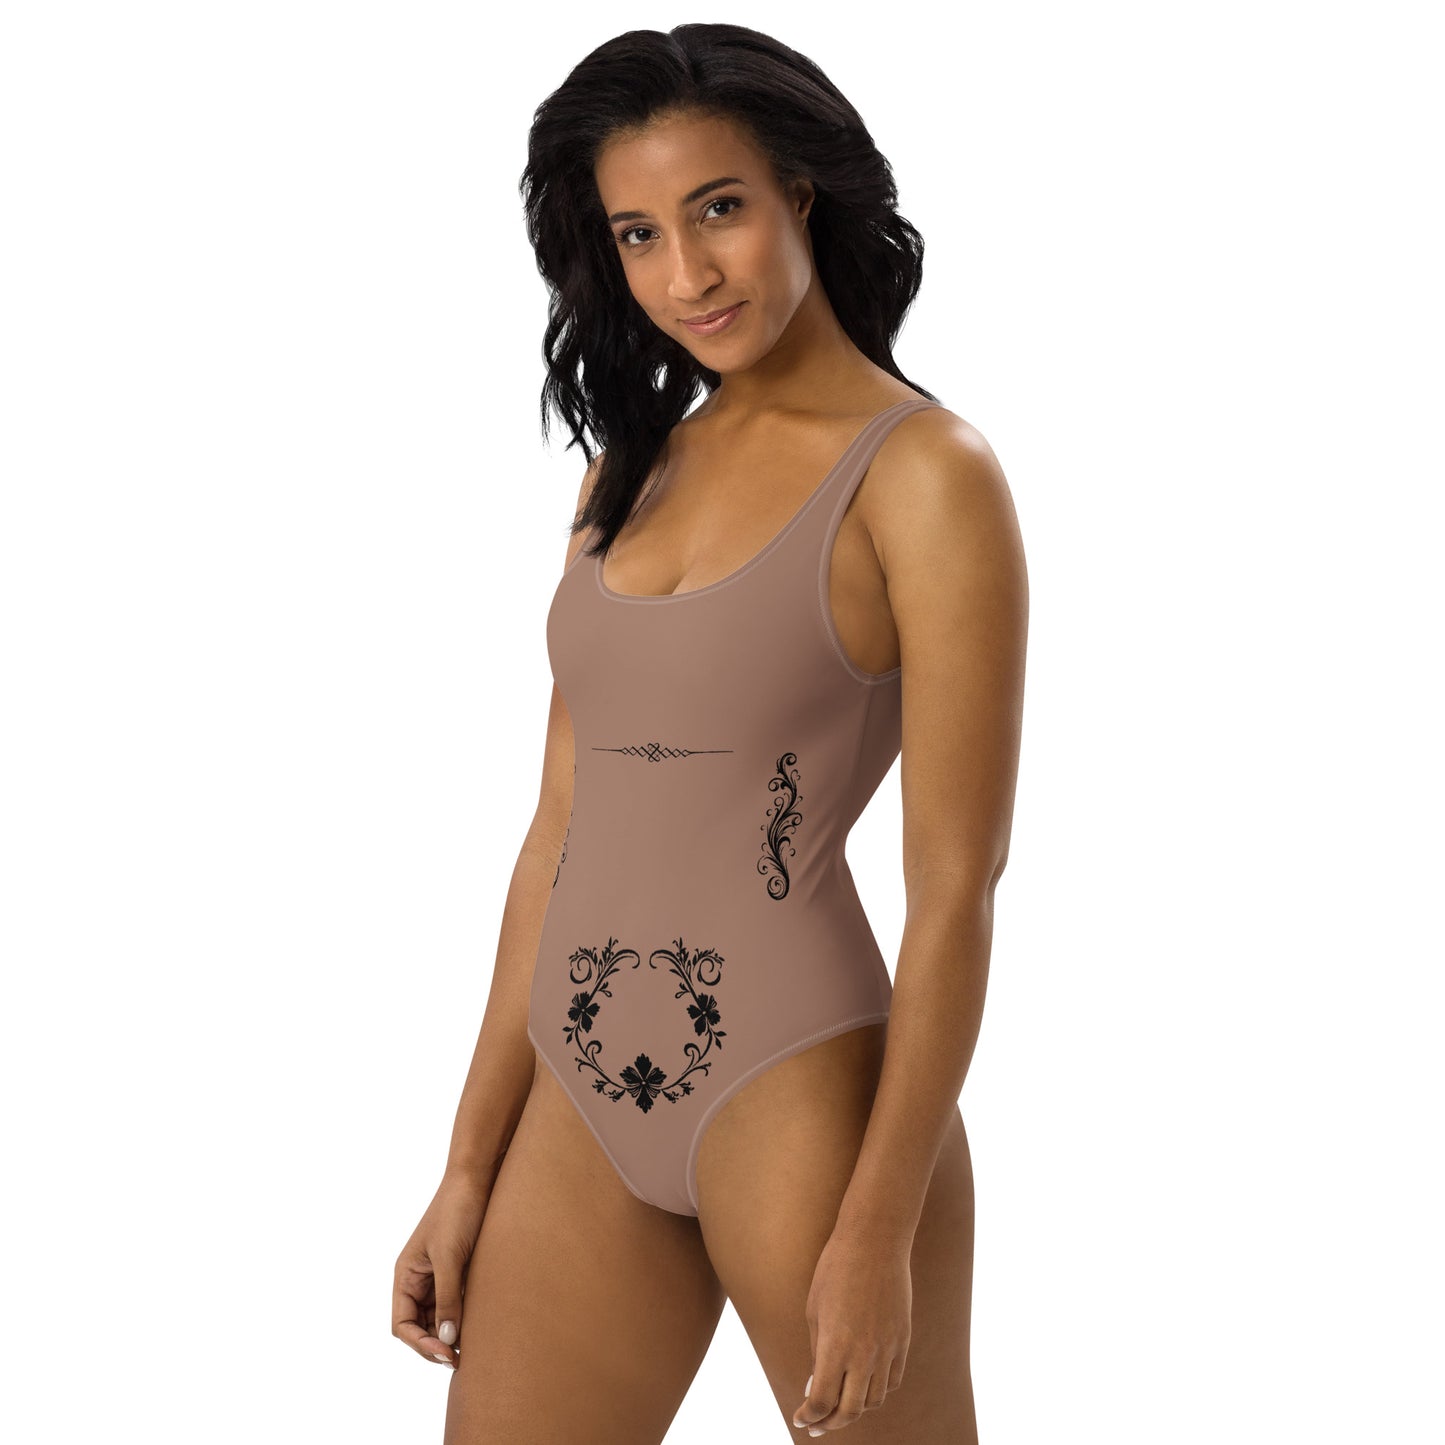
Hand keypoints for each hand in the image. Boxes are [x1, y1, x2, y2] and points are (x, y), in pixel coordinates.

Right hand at [392, 1167, 495, 1369]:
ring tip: (472, 1345)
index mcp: (406, 1276)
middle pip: (419, 1327)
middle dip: (436, 1344)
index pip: (402, 1324)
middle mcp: (418, 1280)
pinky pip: (456, 1304)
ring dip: (450, 1334)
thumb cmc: (457, 1212)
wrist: (478, 1178)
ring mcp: (438, 1277)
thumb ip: (447, 1298)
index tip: (446, 1352)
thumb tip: (448, 1339)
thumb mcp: (450, 1257)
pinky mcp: (459, 1272)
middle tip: (461, 1358)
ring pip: (439, 1319)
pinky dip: (463, 1318)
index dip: (420, 1344)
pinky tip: (479, 1325)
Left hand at [791, 1228, 911, 1433]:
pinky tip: (864, 1384)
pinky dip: (877, 1390)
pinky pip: (892, 1380)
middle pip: (850, 1410)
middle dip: (830, 1423)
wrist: (875, 1241)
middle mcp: (864, 1354)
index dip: (809, 1416)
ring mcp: (888, 1349)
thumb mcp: (814, 1310)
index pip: (822, 1401)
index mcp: (835, 1346)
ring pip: (874, 1400)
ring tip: (840, 1404)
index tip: (800, 1418)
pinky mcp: (903, 1340)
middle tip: (816, 1424)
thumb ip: (817, 1352)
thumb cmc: (835, 1270)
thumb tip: (817, 1384)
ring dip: (855, 1408)